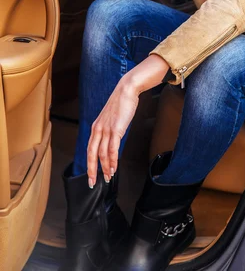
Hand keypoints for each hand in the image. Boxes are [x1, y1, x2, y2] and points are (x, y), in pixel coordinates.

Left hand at [86, 54, 168, 186]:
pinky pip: (113, 149)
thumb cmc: (121, 103)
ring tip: (109, 177)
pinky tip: (114, 167)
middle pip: (92, 154)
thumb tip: (111, 142)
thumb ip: (108, 130)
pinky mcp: (116, 129)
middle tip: (93, 183)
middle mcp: (98, 129)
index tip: (91, 175)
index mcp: (95, 127)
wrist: (126, 90)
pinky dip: (113, 160)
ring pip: (103, 154)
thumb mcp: (111, 118)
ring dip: (106, 167)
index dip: (89, 164)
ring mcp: (106, 129)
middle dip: (92, 170)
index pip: (89, 150)